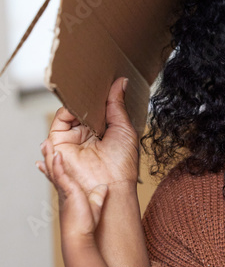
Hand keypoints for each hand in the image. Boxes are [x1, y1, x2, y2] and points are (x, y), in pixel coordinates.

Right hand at [37, 77, 138, 202]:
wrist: (112, 187)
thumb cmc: (122, 165)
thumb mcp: (123, 128)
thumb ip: (117, 105)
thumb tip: (121, 81)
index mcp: (101, 132)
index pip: (96, 109)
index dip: (99, 95)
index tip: (106, 79)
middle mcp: (85, 135)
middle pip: (82, 109)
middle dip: (87, 96)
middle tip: (95, 82)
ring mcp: (72, 139)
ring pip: (69, 113)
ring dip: (78, 103)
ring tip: (87, 94)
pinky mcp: (59, 144)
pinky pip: (58, 122)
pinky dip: (67, 111)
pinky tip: (78, 107)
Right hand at [52, 150, 107, 239]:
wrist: (79, 236)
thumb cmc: (85, 225)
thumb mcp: (94, 206)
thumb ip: (98, 196)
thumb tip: (104, 188)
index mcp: (68, 191)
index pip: (60, 174)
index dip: (55, 165)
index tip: (52, 155)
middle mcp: (64, 189)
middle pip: (54, 168)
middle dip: (49, 156)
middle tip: (45, 143)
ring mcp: (64, 189)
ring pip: (54, 169)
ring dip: (50, 155)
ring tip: (46, 143)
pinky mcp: (67, 191)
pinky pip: (61, 175)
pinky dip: (58, 164)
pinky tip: (58, 154)